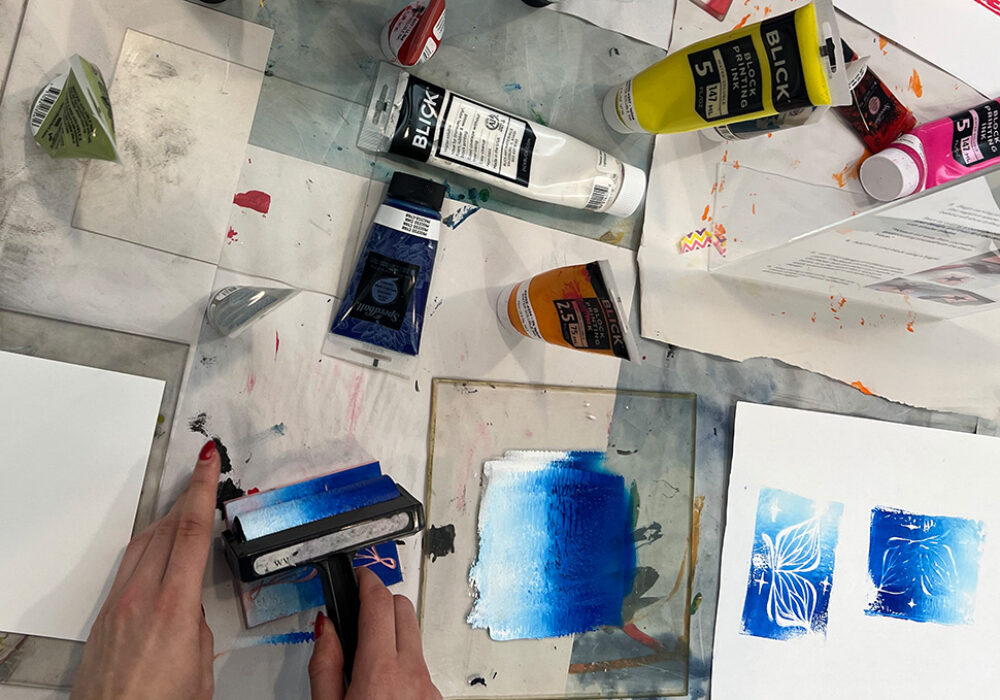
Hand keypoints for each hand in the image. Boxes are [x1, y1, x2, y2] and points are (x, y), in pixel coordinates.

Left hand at [72, 440, 220, 699]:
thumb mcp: (199, 669)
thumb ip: (198, 630)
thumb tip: (193, 612)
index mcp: (174, 607)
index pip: (192, 532)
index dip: (202, 490)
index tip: (208, 462)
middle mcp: (142, 599)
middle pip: (167, 529)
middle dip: (188, 496)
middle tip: (204, 473)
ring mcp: (119, 605)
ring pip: (144, 543)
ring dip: (168, 518)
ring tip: (186, 504)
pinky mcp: (105, 618)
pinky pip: (129, 565)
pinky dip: (149, 544)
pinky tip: (159, 547)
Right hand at [309, 567, 441, 699]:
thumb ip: (324, 667)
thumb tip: (326, 630)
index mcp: (380, 674)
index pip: (379, 604)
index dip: (367, 582)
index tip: (359, 576)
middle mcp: (411, 674)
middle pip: (404, 608)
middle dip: (381, 601)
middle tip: (359, 610)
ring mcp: (428, 685)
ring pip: (414, 635)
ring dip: (393, 632)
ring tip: (367, 652)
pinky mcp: (435, 695)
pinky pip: (421, 662)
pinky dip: (403, 660)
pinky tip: (384, 679)